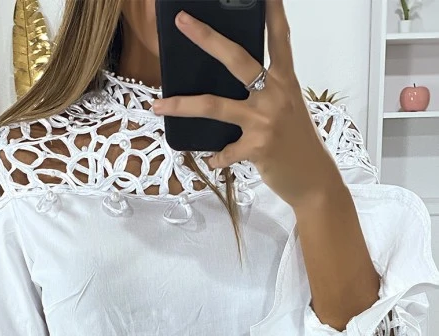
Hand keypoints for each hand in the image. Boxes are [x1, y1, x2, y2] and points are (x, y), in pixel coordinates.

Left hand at [152, 0, 340, 209]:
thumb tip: (233, 87)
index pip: (279, 37)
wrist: (314, 180)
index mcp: (286, 80)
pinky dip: (216, 157)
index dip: (272, 10)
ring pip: (214, 105)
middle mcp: (276, 94)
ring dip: (182, 105)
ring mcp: (265, 120)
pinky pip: (224, 152)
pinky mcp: (257, 147)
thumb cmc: (298, 143)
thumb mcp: (288, 109)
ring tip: (158, 105)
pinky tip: (212, 160)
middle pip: (235, 59)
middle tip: (183, 22)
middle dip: (206, 38)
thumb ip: (266, 93)